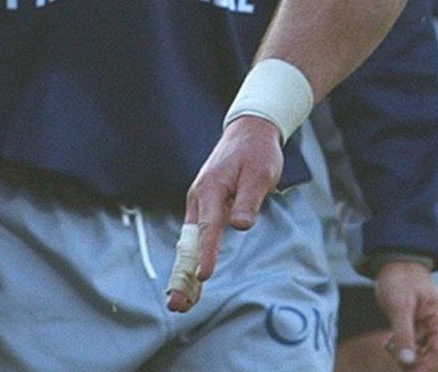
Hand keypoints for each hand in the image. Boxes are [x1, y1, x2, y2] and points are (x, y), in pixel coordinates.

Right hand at [168, 115, 283, 312]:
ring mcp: (198, 204)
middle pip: (190, 243)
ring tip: (181, 303)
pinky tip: (190, 282)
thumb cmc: (257, 153)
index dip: (207, 253)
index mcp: (211, 189)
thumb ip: (248, 200)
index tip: (204, 276)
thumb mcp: (260, 173)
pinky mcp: (204, 208)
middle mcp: (198, 198)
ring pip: (190, 244)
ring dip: (184, 273)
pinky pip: (196, 239)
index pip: (209, 227)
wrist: (248, 132)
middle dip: (183, 275)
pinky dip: (192, 260)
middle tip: (177, 304)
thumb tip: (240, 225)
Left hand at [372, 258, 437, 371]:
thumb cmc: (401, 279)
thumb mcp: (400, 306)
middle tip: (391, 350)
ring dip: (405, 355)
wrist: (396, 262)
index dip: (426, 365)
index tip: (407, 368)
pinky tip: (390, 341)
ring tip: (389, 343)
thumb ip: (404, 334)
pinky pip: (414, 347)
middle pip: (432, 356)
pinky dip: (402, 348)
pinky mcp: (420, 328)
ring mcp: (430, 327)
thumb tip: (407, 361)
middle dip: (412, 361)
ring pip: (422, 354)